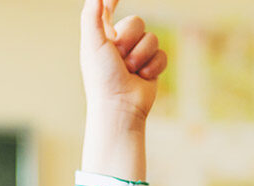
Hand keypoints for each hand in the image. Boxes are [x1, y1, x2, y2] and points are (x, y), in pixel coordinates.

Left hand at [80, 0, 166, 121]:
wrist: (120, 107)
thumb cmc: (102, 78)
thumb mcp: (93, 44)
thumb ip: (92, 16)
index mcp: (103, 37)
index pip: (107, 11)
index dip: (111, 1)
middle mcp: (120, 44)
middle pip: (137, 22)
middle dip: (130, 39)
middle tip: (119, 57)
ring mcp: (138, 56)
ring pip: (151, 38)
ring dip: (140, 55)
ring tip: (129, 72)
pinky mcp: (152, 68)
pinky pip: (162, 54)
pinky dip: (153, 66)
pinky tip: (143, 78)